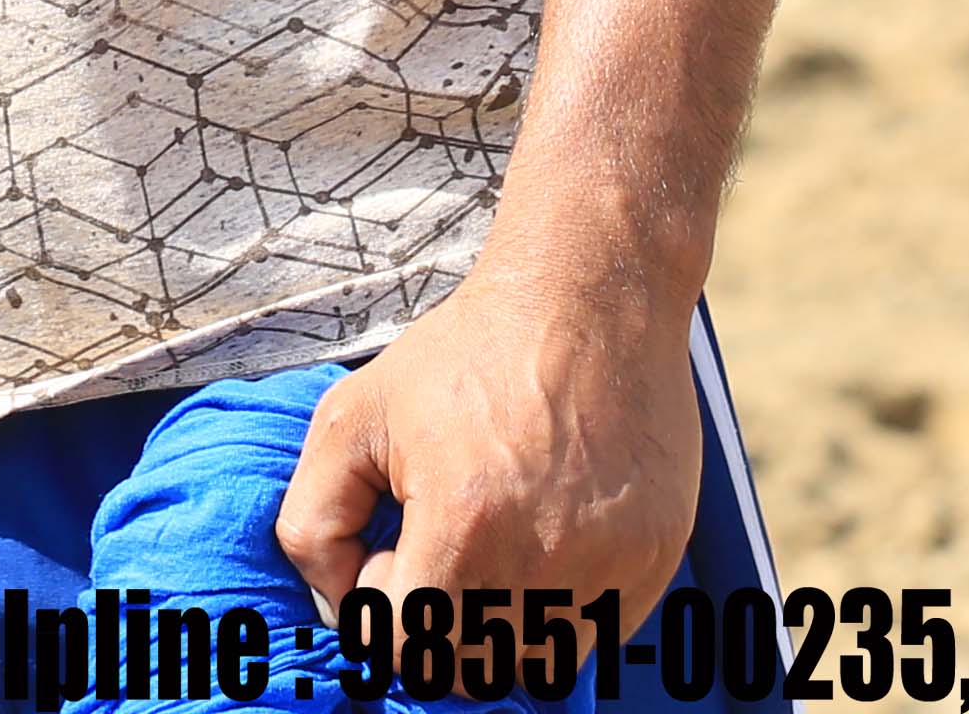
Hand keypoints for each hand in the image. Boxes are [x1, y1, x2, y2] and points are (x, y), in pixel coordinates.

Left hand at [277, 270, 704, 629]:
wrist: (587, 302)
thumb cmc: (464, 354)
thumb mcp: (352, 416)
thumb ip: (313, 520)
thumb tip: (333, 600)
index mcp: (465, 525)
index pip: (407, 646)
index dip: (382, 611)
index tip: (390, 553)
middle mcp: (546, 559)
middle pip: (471, 667)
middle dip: (435, 626)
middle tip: (434, 550)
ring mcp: (610, 565)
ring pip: (538, 659)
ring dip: (499, 624)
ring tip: (489, 543)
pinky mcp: (655, 561)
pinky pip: (596, 631)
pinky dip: (559, 608)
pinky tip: (541, 535)